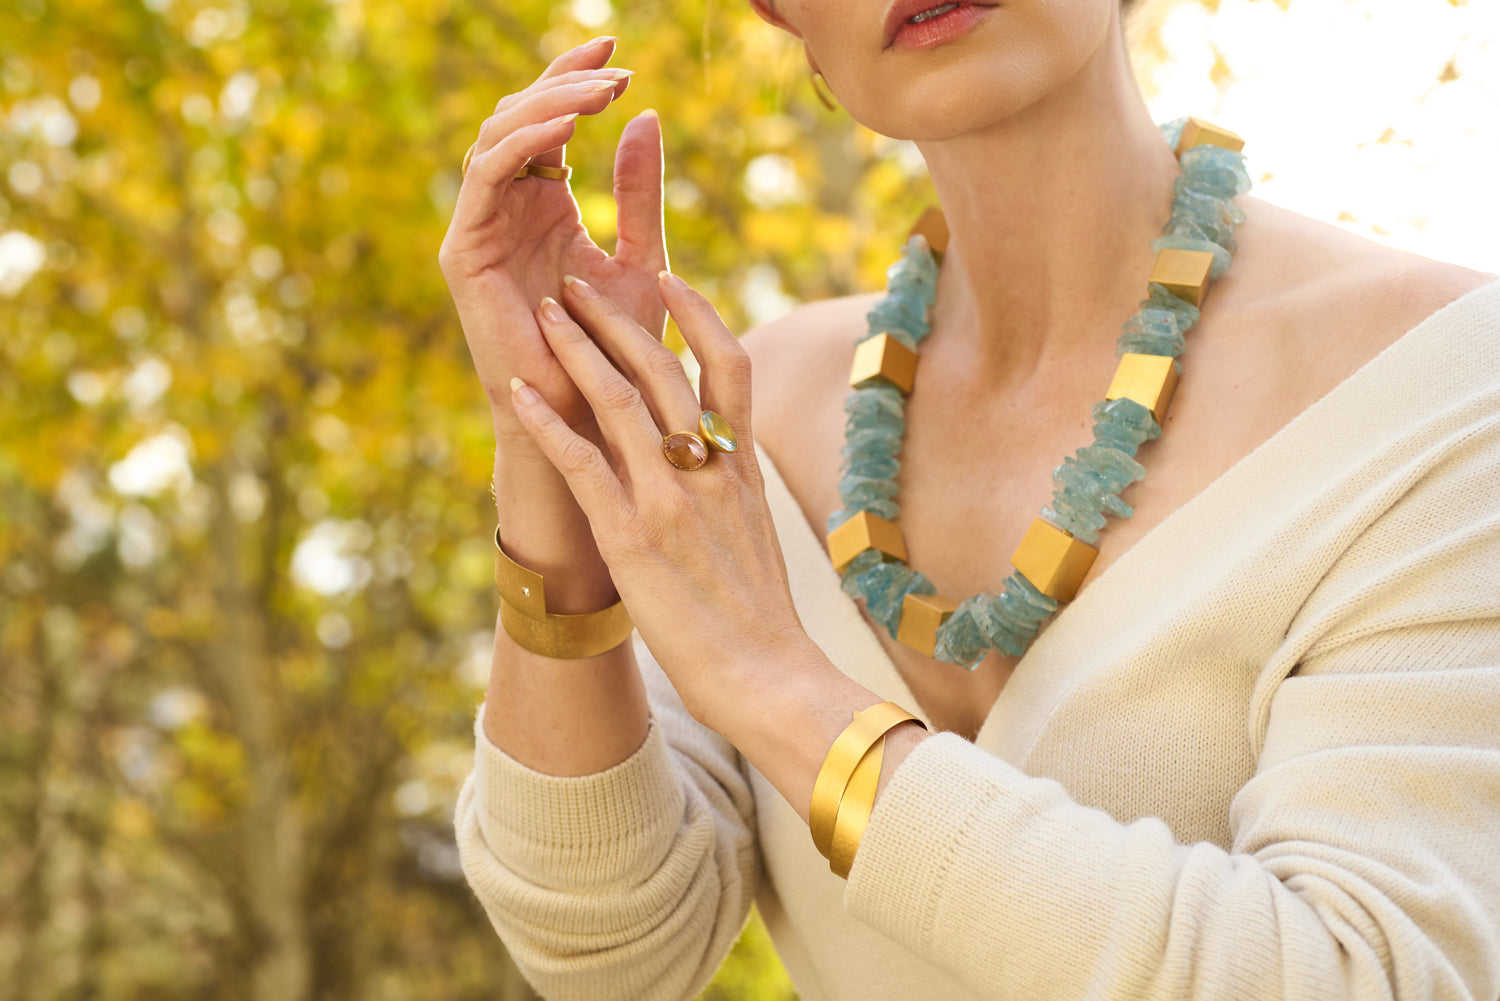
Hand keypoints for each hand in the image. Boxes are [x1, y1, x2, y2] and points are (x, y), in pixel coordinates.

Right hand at [438, 35, 667, 438]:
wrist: (588, 420)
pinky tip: (568, 123)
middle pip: (522, 117)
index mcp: (545, 205)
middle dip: (566, 80)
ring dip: (550, 103)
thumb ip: (640, 193)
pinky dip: (523, 141)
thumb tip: (646, 116)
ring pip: (499, 136)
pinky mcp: (464, 250)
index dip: (576, 79)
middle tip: (616, 65)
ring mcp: (481, 227)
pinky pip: (486, 176)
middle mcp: (508, 209)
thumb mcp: (640, 259)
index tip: (621, 52)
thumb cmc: (617, 355)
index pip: (551, 122)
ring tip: (603, 90)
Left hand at [505, 272, 809, 725]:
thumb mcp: (761, 542)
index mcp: (742, 471)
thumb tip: (710, 477)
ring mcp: (669, 501)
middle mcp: (707, 472)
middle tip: (578, 283)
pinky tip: (517, 393)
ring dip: (577, 350)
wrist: (772, 679)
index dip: (699, 316)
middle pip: (664, 369)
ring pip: (620, 402)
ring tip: (545, 312)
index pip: (728, 369)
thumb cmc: (765, 626)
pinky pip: (582, 464)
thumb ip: (732, 497)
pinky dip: (547, 422)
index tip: (670, 278)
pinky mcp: (631, 537)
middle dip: (617, 318)